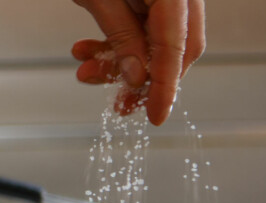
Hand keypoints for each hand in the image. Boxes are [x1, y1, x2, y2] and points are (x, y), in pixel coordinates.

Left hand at [71, 0, 205, 125]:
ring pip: (158, 41)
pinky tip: (90, 50)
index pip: (176, 48)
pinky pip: (145, 25)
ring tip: (88, 70)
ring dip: (122, 61)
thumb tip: (136, 77)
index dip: (165, 87)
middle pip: (177, 49)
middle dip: (143, 79)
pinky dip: (120, 41)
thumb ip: (122, 35)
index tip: (156, 115)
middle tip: (120, 102)